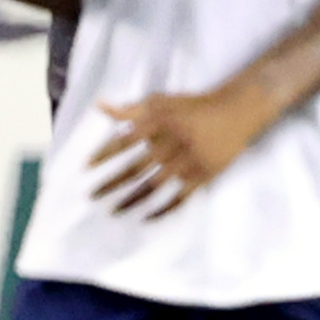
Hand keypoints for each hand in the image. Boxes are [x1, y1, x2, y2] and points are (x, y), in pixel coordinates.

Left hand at [89, 89, 269, 218]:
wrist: (234, 112)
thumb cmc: (193, 106)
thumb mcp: (161, 101)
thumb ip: (130, 108)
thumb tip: (99, 105)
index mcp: (157, 125)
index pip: (122, 143)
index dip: (103, 155)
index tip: (85, 168)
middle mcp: (169, 145)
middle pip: (134, 169)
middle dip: (110, 184)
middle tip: (91, 196)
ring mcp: (185, 163)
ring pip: (152, 187)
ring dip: (130, 200)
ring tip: (112, 211)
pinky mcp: (201, 176)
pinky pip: (179, 198)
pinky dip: (163, 210)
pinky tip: (147, 218)